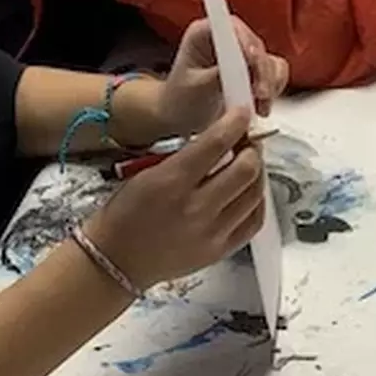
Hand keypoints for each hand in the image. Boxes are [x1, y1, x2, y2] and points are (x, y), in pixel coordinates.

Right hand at [86, 108, 265, 289]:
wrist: (117, 260)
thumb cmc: (124, 215)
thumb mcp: (145, 174)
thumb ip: (184, 157)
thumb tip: (218, 140)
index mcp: (171, 182)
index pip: (216, 144)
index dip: (235, 123)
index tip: (242, 114)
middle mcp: (196, 208)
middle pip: (245, 168)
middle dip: (251, 148)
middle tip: (247, 141)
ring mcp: (212, 232)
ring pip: (255, 193)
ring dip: (257, 172)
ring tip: (250, 164)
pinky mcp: (220, 250)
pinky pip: (254, 221)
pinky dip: (258, 202)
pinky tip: (252, 192)